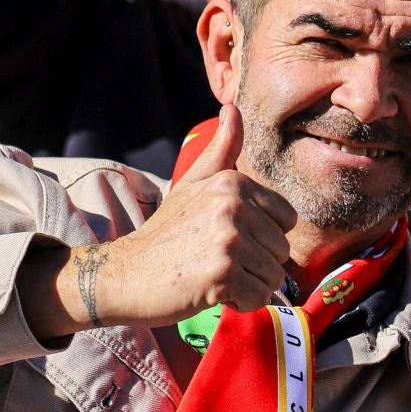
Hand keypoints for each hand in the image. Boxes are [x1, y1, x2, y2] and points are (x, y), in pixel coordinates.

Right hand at [64, 106, 298, 330]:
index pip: (286, 220)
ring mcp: (229, 238)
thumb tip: (232, 108)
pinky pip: (259, 298)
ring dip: (247, 285)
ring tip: (213, 274)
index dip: (262, 238)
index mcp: (232, 182)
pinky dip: (239, 303)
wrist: (124, 273)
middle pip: (282, 251)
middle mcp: (233, 205)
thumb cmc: (165, 233)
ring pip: (274, 277)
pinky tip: (211, 291)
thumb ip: (221, 151)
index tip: (227, 239)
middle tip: (215, 259)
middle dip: (254, 264)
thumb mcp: (192, 184)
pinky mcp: (224, 271)